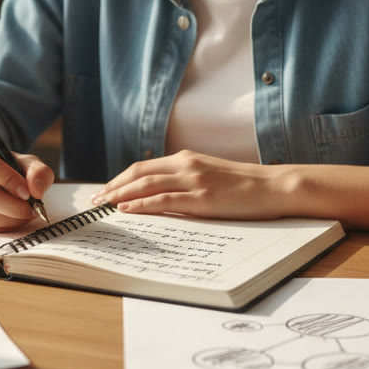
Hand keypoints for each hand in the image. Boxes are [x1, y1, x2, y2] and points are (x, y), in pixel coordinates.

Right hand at [0, 138, 54, 231]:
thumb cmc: (4, 168)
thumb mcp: (23, 161)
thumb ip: (37, 171)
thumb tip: (36, 191)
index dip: (8, 179)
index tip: (27, 192)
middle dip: (12, 206)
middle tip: (31, 209)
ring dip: (9, 219)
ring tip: (24, 214)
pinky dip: (2, 227)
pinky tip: (12, 219)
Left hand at [90, 150, 294, 218]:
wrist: (274, 187)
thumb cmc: (244, 185)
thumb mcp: (209, 175)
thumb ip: (185, 180)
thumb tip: (159, 195)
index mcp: (186, 158)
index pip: (143, 166)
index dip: (120, 178)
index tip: (105, 190)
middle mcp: (186, 165)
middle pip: (138, 173)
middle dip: (113, 186)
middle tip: (95, 200)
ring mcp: (194, 180)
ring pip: (146, 185)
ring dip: (120, 195)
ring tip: (103, 205)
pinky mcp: (202, 198)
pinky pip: (163, 200)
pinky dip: (140, 204)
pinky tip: (126, 209)